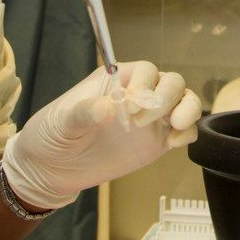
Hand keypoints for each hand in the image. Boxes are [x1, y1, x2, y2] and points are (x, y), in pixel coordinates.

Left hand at [0, 61, 201, 209]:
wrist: (51, 170)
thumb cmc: (52, 135)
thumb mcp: (61, 123)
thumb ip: (83, 114)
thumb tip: (108, 107)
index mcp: (115, 81)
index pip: (145, 70)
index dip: (145, 84)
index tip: (131, 106)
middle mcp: (138, 95)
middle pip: (170, 82)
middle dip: (166, 98)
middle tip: (140, 123)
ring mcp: (150, 119)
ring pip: (184, 102)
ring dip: (188, 110)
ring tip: (177, 127)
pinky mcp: (157, 143)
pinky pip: (184, 131)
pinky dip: (188, 134)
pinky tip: (174, 144)